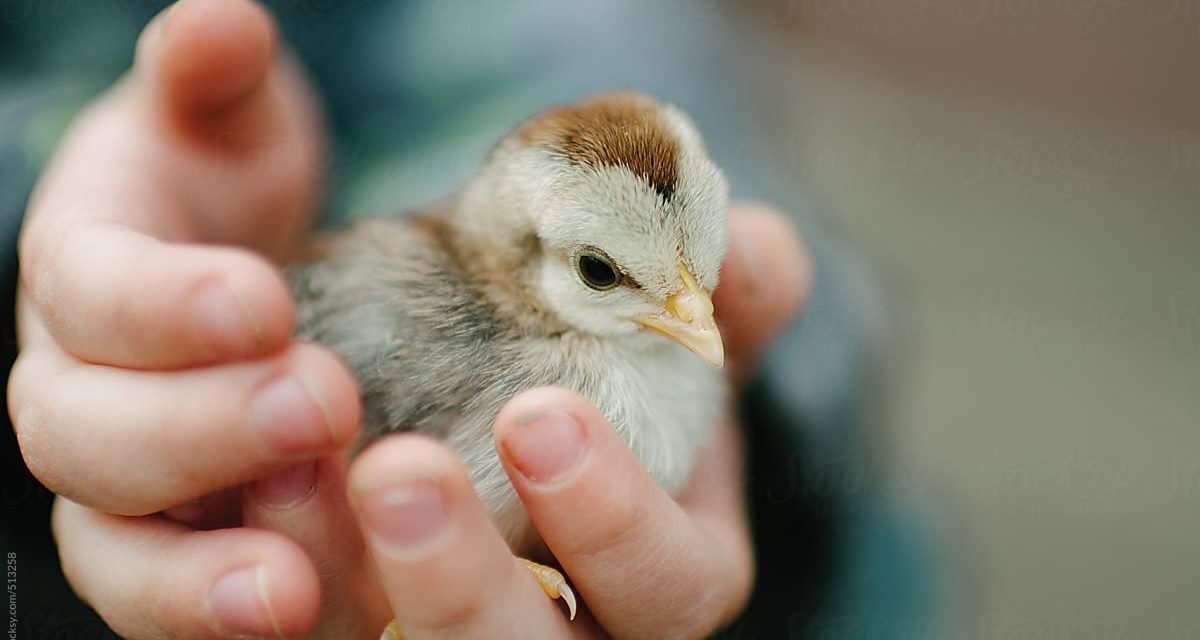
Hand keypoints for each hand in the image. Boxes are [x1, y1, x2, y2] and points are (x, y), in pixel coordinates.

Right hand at [8, 0, 360, 635]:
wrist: (243, 284)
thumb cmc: (234, 201)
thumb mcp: (228, 124)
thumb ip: (213, 81)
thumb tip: (220, 21)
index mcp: (85, 279)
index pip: (88, 293)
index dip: (160, 304)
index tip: (262, 298)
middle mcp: (84, 395)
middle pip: (88, 439)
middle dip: (198, 430)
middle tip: (320, 404)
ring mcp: (131, 490)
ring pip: (118, 556)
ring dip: (197, 582)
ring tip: (293, 589)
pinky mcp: (192, 552)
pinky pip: (190, 610)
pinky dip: (242, 626)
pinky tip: (328, 618)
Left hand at [50, 204, 809, 638]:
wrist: (479, 377)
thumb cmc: (588, 359)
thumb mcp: (656, 321)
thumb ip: (711, 288)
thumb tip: (760, 248)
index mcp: (658, 568)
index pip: (669, 592)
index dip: (618, 524)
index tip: (543, 415)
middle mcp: (559, 631)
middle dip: (466, 588)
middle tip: (399, 470)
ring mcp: (447, 631)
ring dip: (347, 588)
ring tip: (289, 475)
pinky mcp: (348, 622)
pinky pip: (299, 636)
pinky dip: (258, 591)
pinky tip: (233, 507)